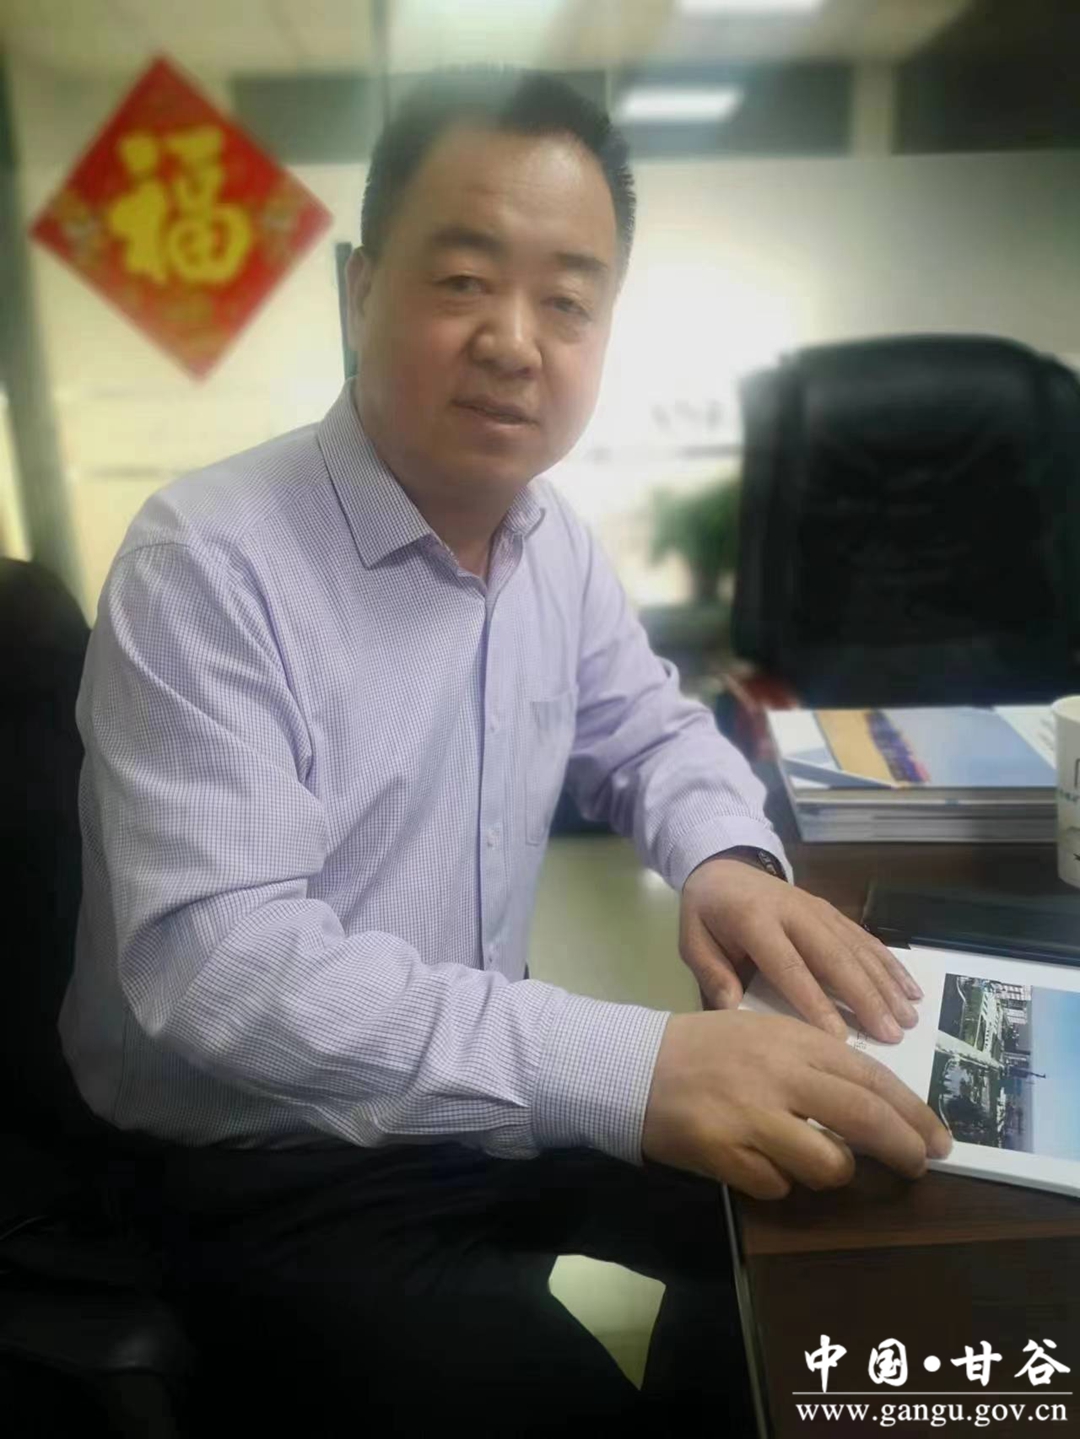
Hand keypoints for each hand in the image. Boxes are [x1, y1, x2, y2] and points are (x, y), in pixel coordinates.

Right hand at [642, 1009, 951, 1198]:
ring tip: (822, 1162)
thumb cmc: (706, 1048)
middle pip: (864, 1116)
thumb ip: (815, 1062)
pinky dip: (780, 1182)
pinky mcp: (725, 1154)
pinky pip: (778, 1186)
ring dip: (836, 1171)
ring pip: (828, 1164)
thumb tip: (877, 1104)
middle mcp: (778, 1075)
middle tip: (921, 1166)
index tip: (939, 1138)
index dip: (912, 1111)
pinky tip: (763, 1164)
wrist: (633, 1066)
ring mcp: (751, 1117)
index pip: (870, 1076)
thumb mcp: (765, 1036)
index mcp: (792, 1040)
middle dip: (903, 1146)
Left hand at [680, 856, 922, 1043]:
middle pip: (835, 957)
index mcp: (755, 919)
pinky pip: (864, 939)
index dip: (814, 1002)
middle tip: (891, 1035)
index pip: (789, 965)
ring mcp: (818, 909)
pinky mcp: (832, 912)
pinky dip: (890, 964)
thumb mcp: (692, 941)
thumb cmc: (707, 914)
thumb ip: (711, 973)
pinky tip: (910, 988)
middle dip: (865, 997)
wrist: (724, 867)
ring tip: (909, 1018)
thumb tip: (733, 1011)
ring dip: (885, 984)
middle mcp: (794, 912)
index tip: (838, 1038)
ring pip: (857, 948)